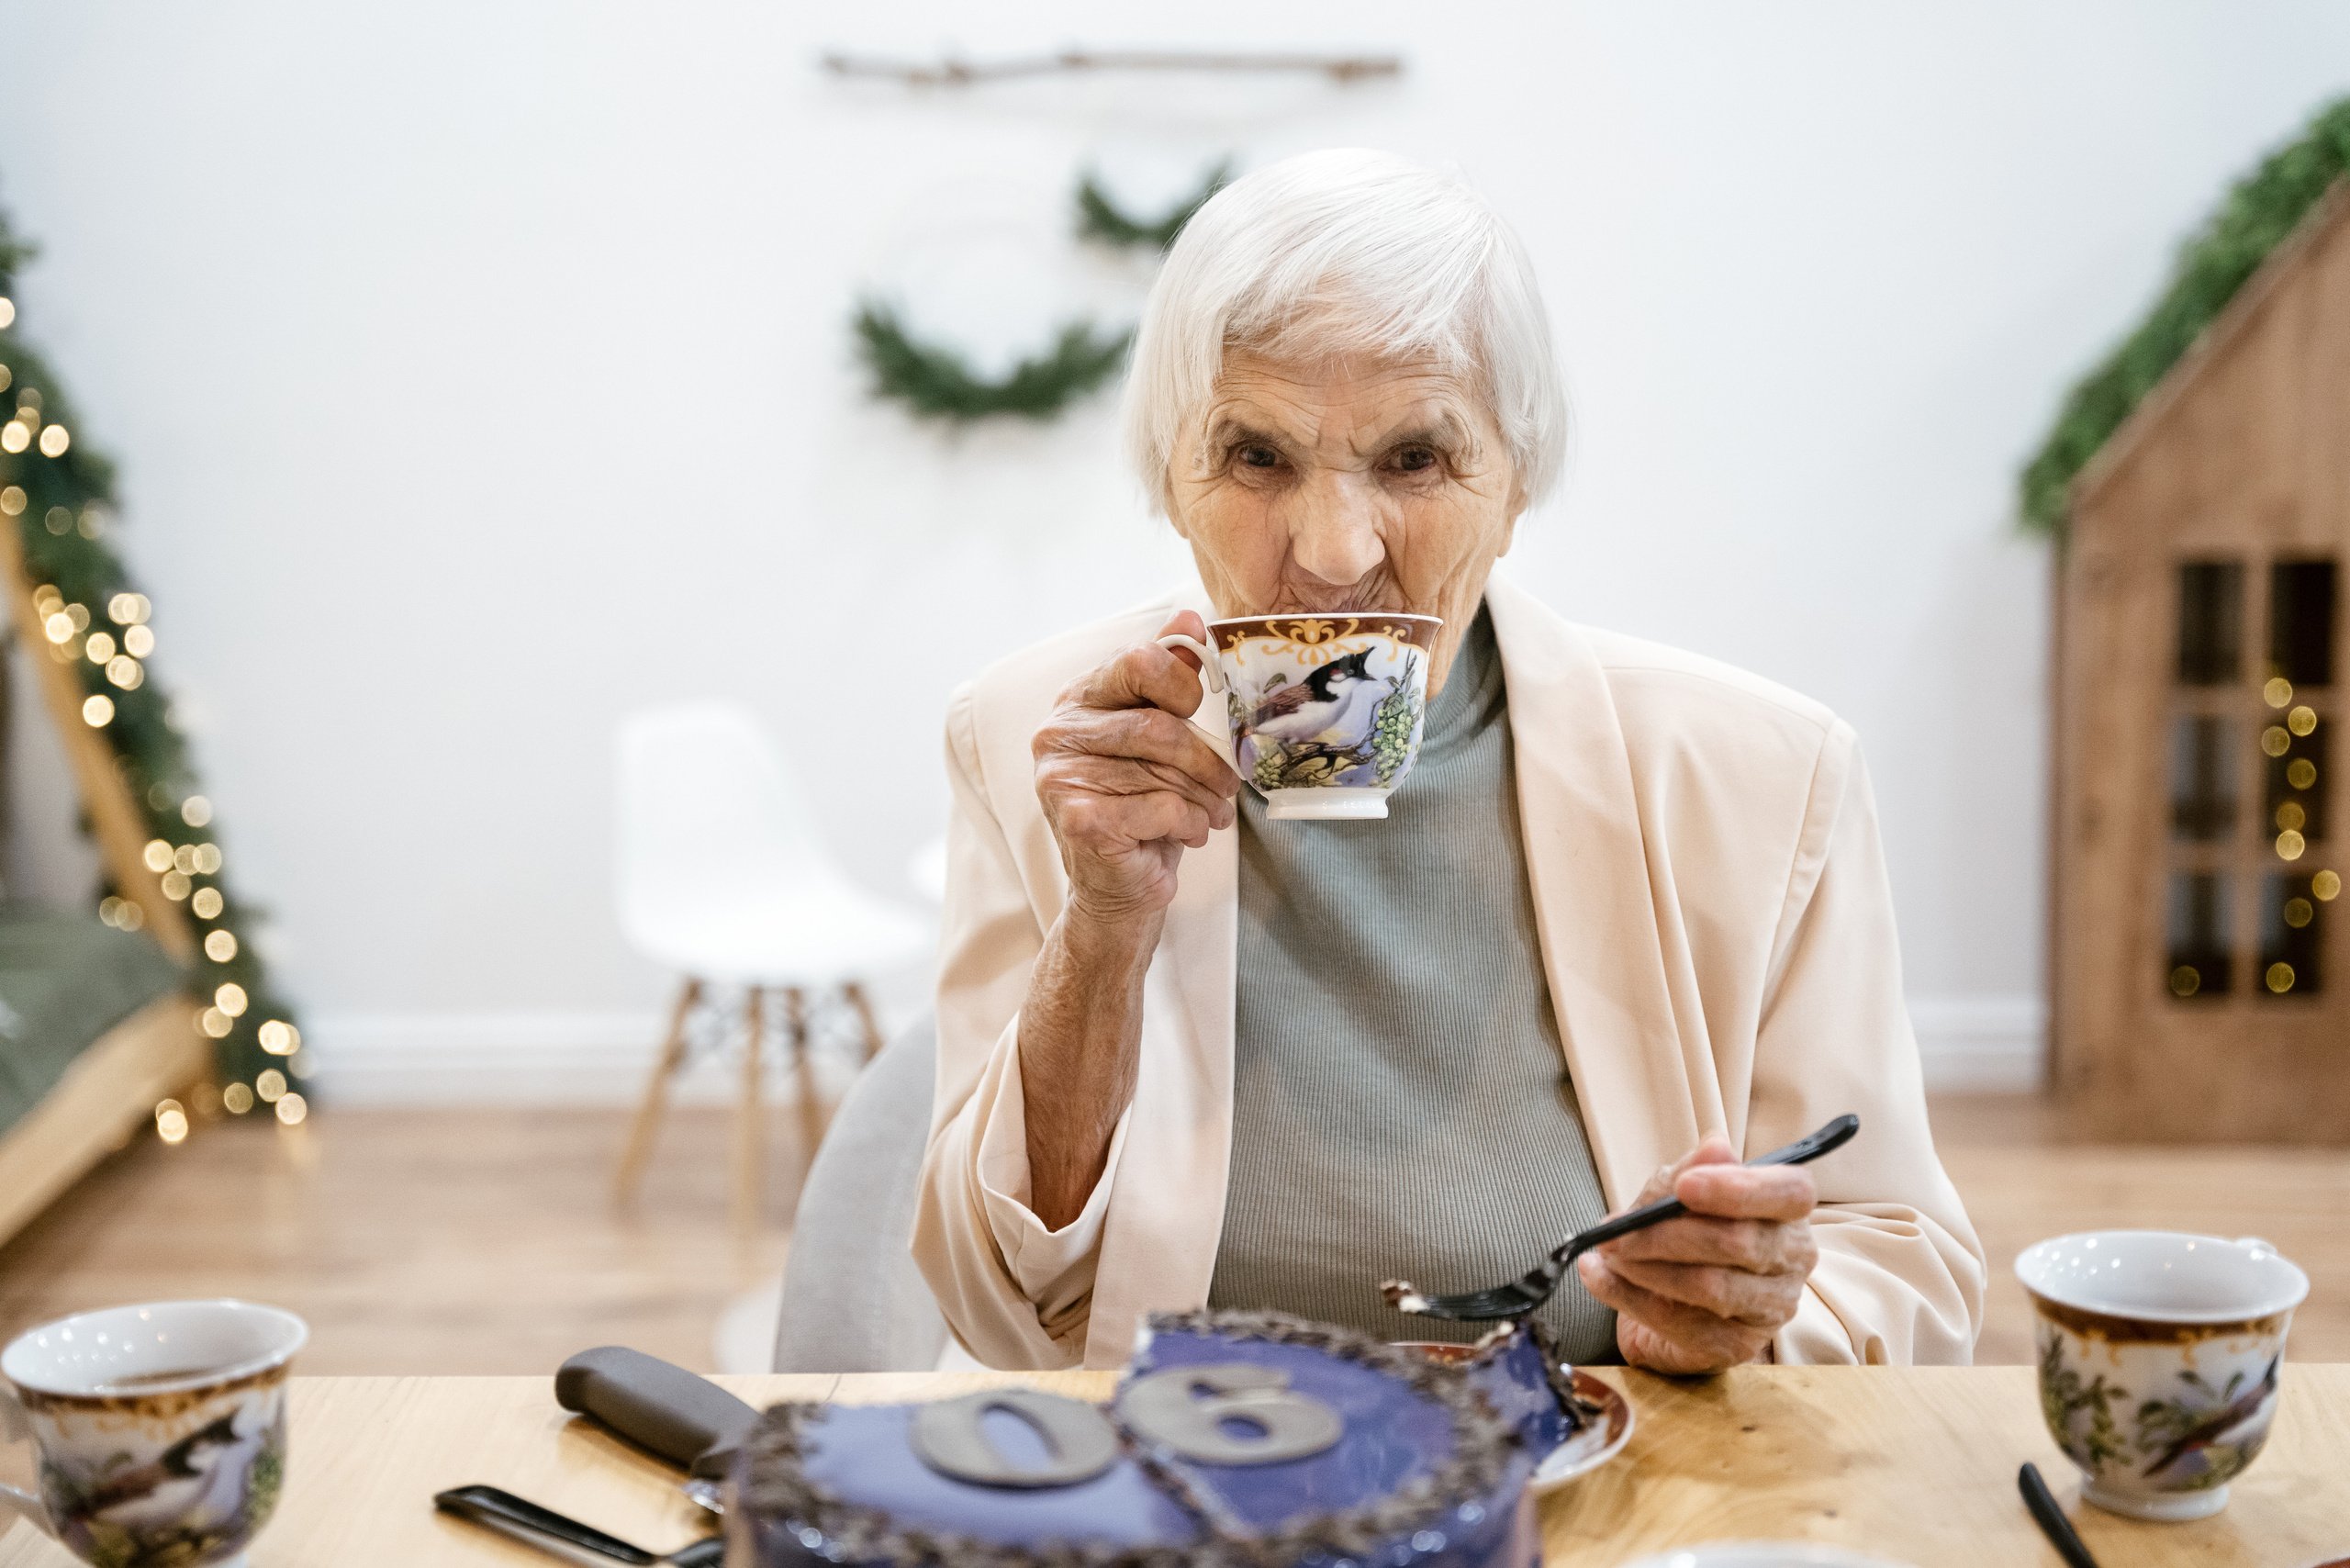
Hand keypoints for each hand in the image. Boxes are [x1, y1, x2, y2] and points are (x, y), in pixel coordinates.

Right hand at [1031, 611, 1243, 930]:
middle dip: (1207, 759)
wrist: (1117, 888)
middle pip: (1159, 725)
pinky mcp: (1078, 820)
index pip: (1138, 661)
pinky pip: (1159, 807)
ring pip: (1162, 769)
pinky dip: (1189, 823)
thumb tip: (1188, 621)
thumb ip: (1167, 680)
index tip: (1201, 713)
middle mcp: (1057, 733)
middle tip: (1228, 782)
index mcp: (1077, 700)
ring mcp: (1060, 776)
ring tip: (1212, 812)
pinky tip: (1189, 833)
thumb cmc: (1141, 807)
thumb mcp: (1157, 737)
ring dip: (1203, 796)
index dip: (1183, 686)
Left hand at [1574, 1136, 1818, 1373]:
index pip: (1790, 1193)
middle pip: (1739, 1242)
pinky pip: (1681, 1323)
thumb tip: (1714, 1146)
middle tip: (1616, 1229)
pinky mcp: (1738, 1345)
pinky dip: (1630, 1298)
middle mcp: (1793, 1259)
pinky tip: (1599, 1277)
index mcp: (1788, 1210)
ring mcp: (1772, 1307)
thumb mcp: (1680, 1192)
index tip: (1685, 1187)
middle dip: (1667, 1233)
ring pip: (1711, 1287)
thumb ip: (1691, 1171)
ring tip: (1608, 1252)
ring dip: (1647, 1268)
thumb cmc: (1685, 1232)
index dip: (1738, 1189)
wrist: (1672, 1299)